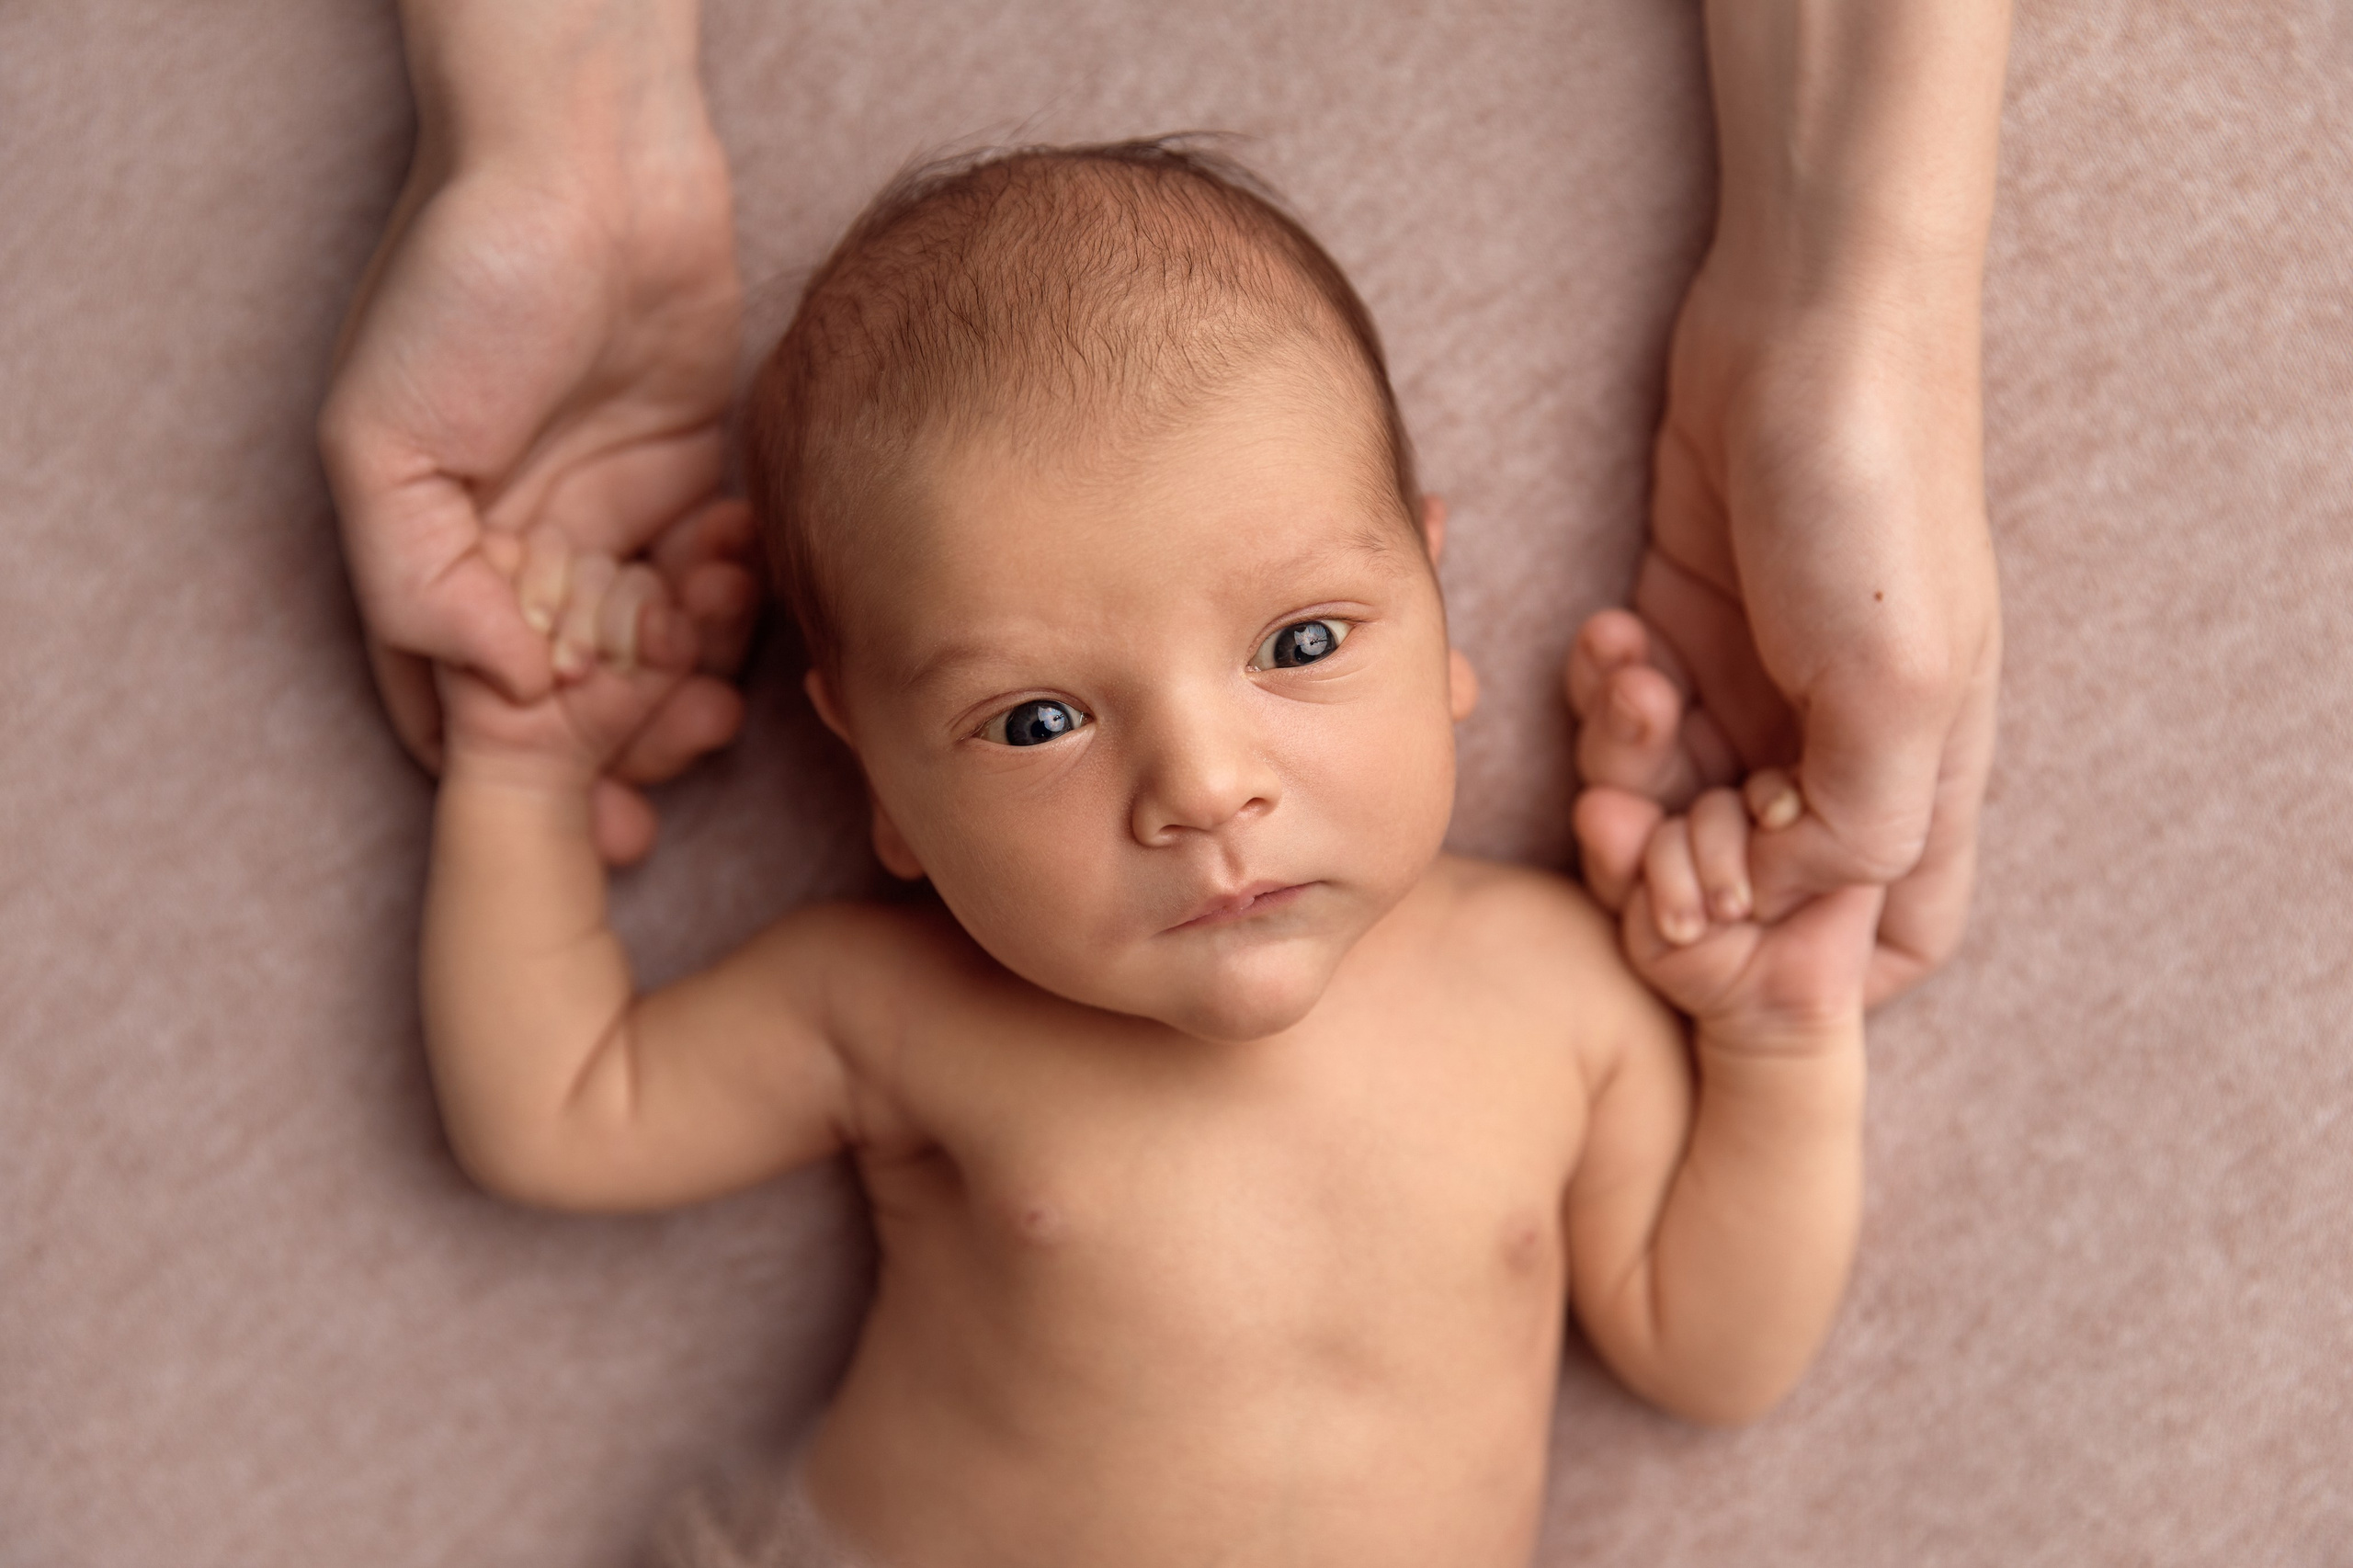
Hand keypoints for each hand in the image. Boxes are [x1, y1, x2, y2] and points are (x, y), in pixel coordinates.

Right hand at [317, 29, 750, 863]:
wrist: (588, 159)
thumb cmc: (463, 281)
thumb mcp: (380, 441)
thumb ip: (418, 588)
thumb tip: (502, 700)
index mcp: (429, 562)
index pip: (474, 718)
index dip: (537, 784)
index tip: (610, 819)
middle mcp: (516, 556)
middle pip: (579, 707)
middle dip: (635, 738)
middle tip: (686, 733)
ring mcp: (605, 523)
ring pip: (655, 660)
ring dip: (690, 671)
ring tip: (706, 627)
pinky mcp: (689, 485)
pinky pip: (716, 589)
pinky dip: (731, 598)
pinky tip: (731, 553)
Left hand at [1567, 263, 2001, 1006]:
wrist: (1808, 317)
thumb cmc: (1872, 492)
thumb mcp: (1897, 683)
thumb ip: (1860, 828)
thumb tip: (1774, 911)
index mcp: (1922, 780)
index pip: (1875, 947)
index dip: (1786, 964)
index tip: (1705, 905)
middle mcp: (1841, 751)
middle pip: (1743, 889)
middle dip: (1668, 867)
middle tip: (1621, 814)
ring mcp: (1757, 691)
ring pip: (1667, 807)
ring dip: (1627, 769)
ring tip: (1630, 680)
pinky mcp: (1683, 631)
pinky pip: (1624, 721)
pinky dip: (1603, 698)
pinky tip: (1612, 631)